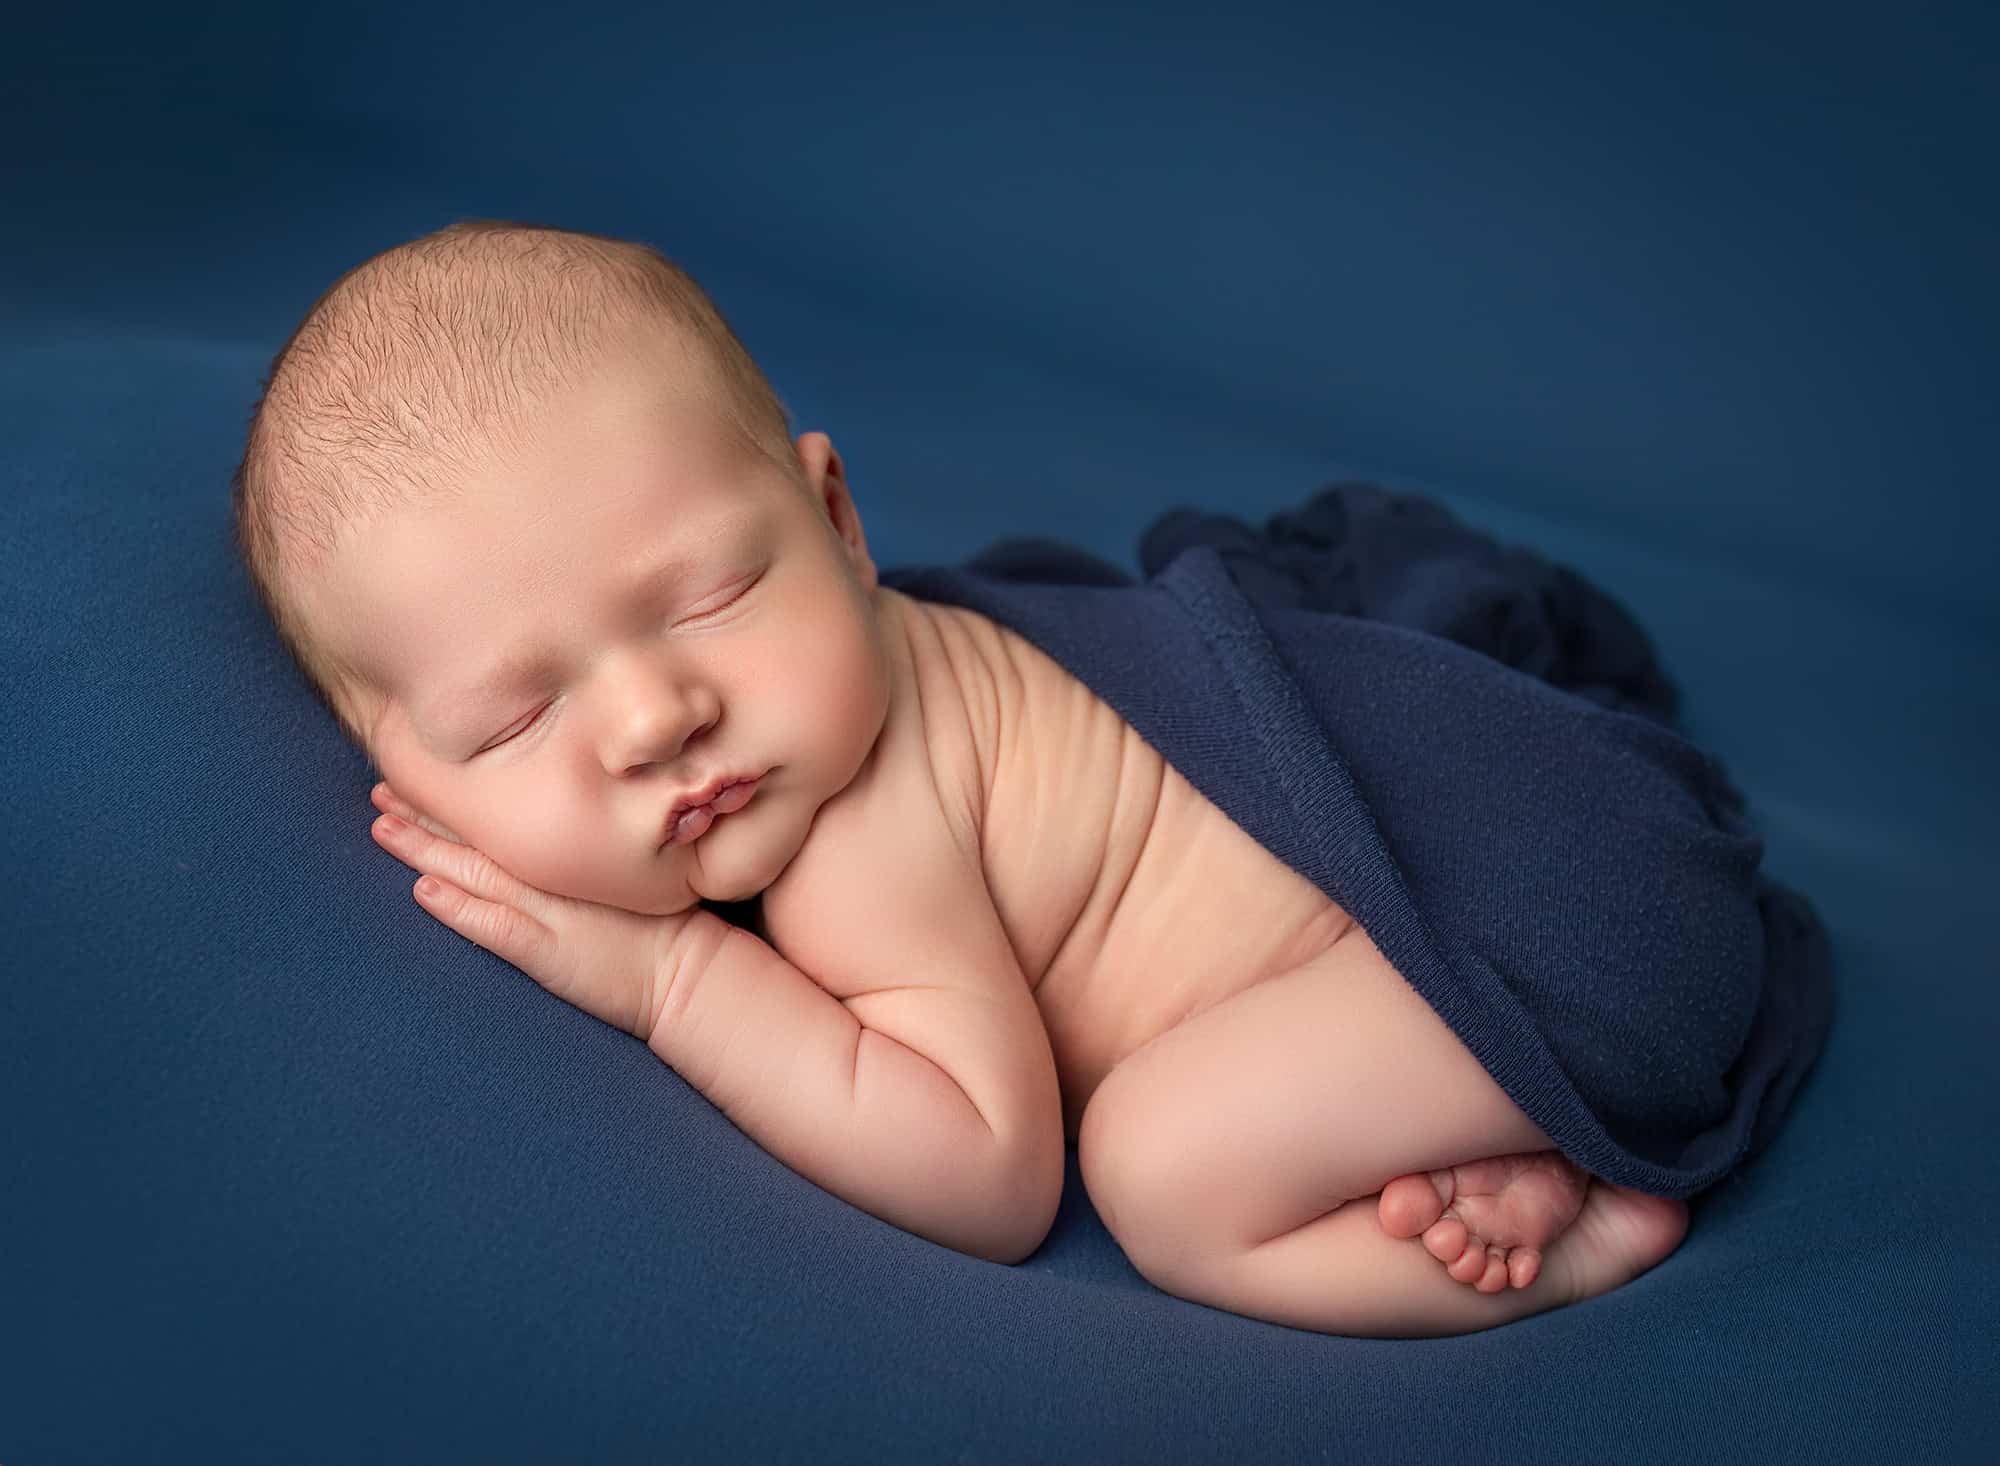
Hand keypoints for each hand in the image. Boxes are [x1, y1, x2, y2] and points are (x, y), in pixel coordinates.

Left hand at [368, 780, 703, 1040]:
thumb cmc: (671, 922)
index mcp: (570, 856)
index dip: (458, 798)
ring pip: (475, 873)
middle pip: (479, 839)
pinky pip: (494, 926)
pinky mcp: (547, 953)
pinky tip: (423, 889)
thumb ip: (598, 849)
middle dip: (426, 815)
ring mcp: (548, 914)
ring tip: (383, 828)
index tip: (419, 773)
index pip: (504, 819)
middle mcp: (553, 878)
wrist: (691, 971)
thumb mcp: (634, 873)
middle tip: (381, 790)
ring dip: (426, 849)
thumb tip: (564, 819)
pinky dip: (458, 908)